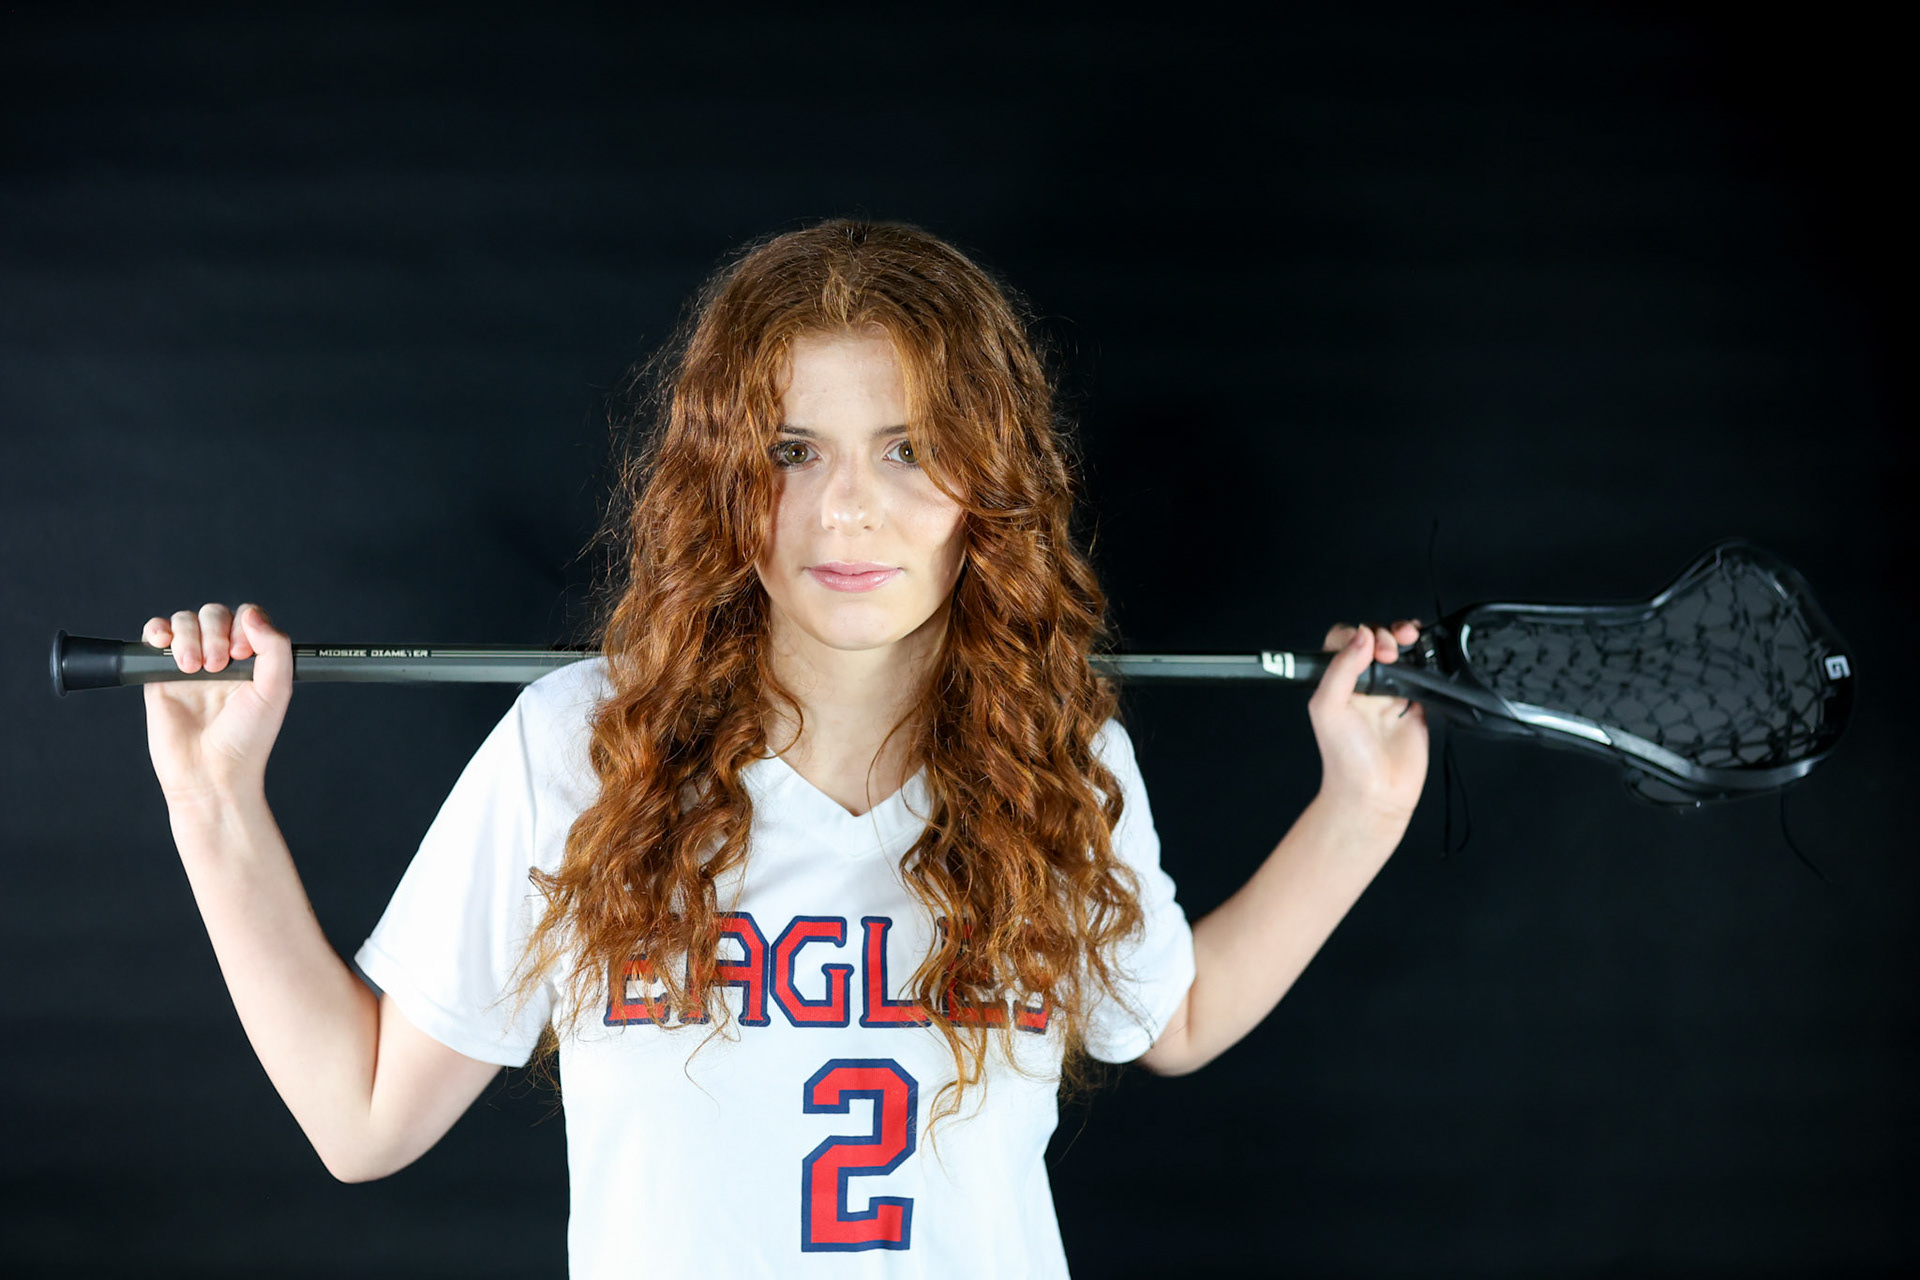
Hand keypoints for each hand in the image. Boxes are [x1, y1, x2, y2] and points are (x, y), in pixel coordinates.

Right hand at [142, 603, 292, 806]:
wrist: (211, 773)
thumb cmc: (247, 739)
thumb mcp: (276, 691)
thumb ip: (275, 647)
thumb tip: (251, 614)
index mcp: (253, 660)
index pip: (247, 617)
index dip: (244, 625)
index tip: (242, 654)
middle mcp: (222, 659)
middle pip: (214, 614)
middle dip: (215, 633)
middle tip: (217, 666)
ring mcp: (190, 665)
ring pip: (185, 621)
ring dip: (189, 637)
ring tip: (194, 669)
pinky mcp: (160, 675)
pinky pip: (154, 637)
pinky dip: (157, 630)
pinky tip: (162, 642)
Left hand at [1308, 619, 1428, 821]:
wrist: (1375, 793)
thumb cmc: (1344, 757)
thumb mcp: (1328, 707)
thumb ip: (1341, 668)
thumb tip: (1363, 635)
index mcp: (1336, 681)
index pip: (1344, 640)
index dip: (1357, 634)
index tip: (1369, 644)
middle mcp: (1362, 683)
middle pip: (1375, 640)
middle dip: (1386, 633)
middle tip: (1390, 650)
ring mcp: (1389, 693)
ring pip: (1401, 653)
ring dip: (1407, 639)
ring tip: (1411, 639)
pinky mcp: (1415, 705)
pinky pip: (1423, 675)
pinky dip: (1427, 661)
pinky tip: (1426, 658)